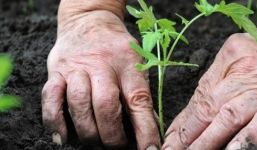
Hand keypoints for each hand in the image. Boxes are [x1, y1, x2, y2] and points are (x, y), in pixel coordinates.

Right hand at [41, 10, 159, 148]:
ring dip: (88, 131)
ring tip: (95, 143)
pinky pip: (50, 98)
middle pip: (106, 105)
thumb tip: (146, 129)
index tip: (149, 149)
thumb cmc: (117, 48)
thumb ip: (139, 93)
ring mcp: (76, 68)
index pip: (138, 100)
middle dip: (112, 135)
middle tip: (117, 147)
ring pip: (79, 104)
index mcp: (127, 63)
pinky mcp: (56, 72)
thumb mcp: (136, 63)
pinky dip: (54, 121)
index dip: (145, 129)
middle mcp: (101, 64)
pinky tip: (62, 138)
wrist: (89, 21)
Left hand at [163, 12, 256, 149]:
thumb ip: (215, 82)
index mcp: (227, 61)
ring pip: (229, 116)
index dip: (182, 123)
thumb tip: (190, 115)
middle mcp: (241, 75)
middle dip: (188, 134)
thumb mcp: (237, 56)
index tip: (169, 140)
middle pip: (209, 108)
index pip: (199, 98)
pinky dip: (247, 137)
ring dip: (208, 140)